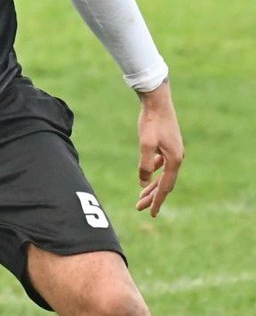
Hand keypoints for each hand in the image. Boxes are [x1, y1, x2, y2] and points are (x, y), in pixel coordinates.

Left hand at [135, 80, 183, 216]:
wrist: (158, 101)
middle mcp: (178, 157)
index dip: (157, 201)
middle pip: (165, 183)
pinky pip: (163, 164)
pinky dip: (155, 171)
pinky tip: (147, 174)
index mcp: (174, 160)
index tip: (151, 214)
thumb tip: (143, 182)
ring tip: (141, 196)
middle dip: (152, 197)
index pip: (165, 187)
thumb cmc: (151, 122)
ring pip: (164, 174)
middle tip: (139, 208)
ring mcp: (174, 151)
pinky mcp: (170, 145)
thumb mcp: (145, 144)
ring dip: (153, 185)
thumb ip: (144, 165)